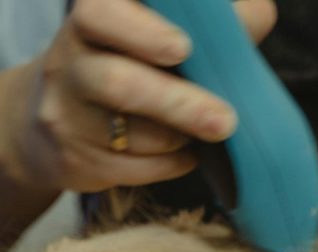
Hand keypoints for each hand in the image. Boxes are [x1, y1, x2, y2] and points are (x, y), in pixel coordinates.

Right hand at [9, 0, 276, 192]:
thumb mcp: (163, 28)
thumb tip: (255, 16)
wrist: (63, 115)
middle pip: (120, 83)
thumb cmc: (137, 60)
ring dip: (178, 139)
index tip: (183, 48)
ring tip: (205, 134)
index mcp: (95, 16)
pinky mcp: (70, 159)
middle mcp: (68, 60)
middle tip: (225, 122)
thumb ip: (209, 20)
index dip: (144, 33)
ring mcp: (64, 112)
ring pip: (130, 135)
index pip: (104, 16)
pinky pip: (129, 169)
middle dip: (179, 105)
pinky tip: (184, 154)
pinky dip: (168, 165)